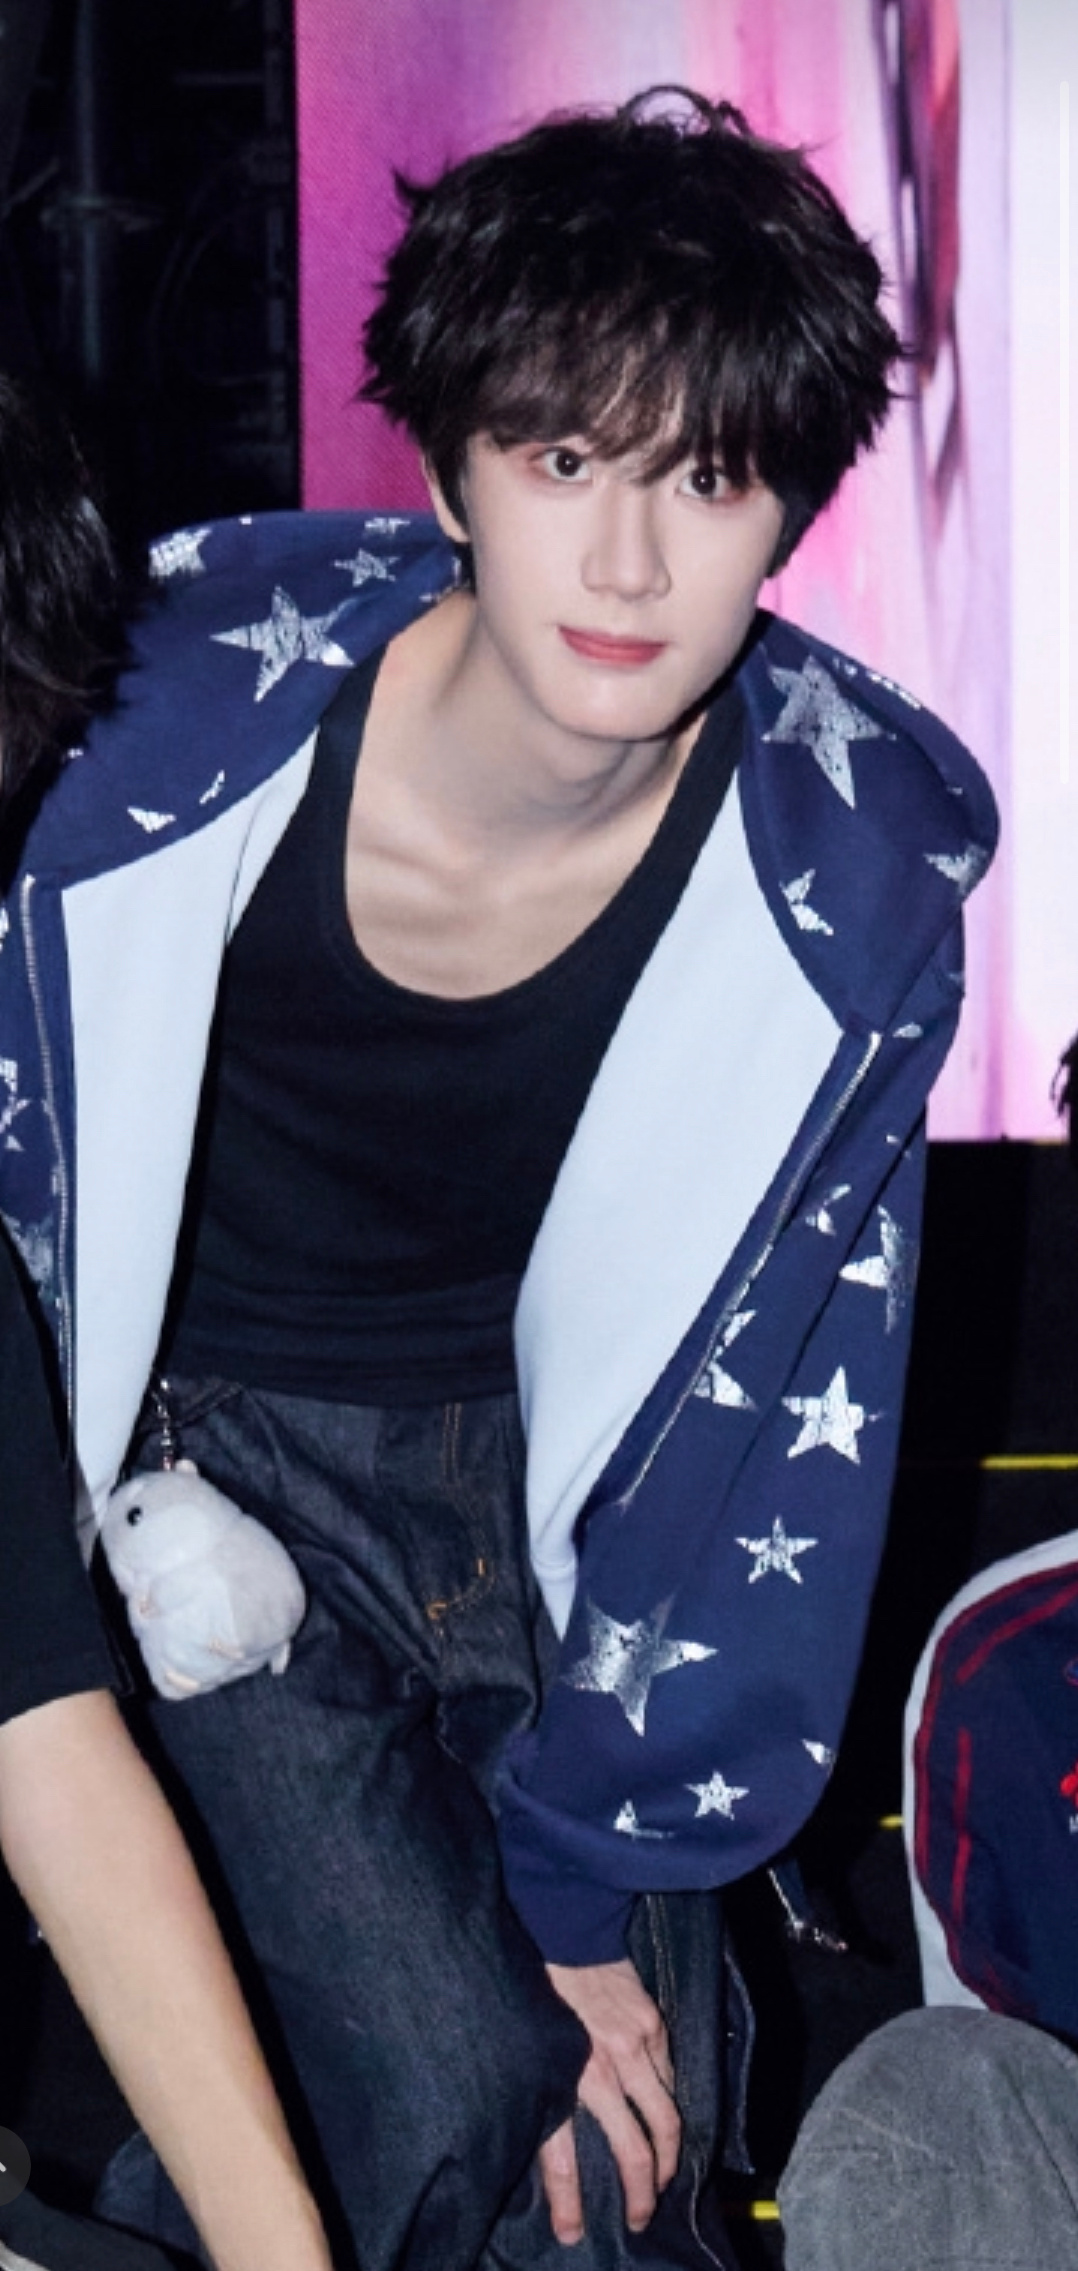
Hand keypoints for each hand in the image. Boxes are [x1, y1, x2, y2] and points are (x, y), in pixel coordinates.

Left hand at [539, 1956, 679, 2245]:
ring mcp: (633, 2047)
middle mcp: (600, 2068)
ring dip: (668, 2158)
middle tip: (640, 2216)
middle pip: (634, 2149)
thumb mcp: (526, 2042)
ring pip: (666, 2120)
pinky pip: (670, 2080)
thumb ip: (540, 2085)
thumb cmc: (537, 1986)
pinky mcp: (653, 2027)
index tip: (571, 2234)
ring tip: (664, 2179)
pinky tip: (666, 2123)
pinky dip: (671, 2107)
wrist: (566, 1928)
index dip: (568, 2202)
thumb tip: (536, 2130)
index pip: (562, 2156)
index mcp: (560, 2074)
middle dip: (642, 2192)